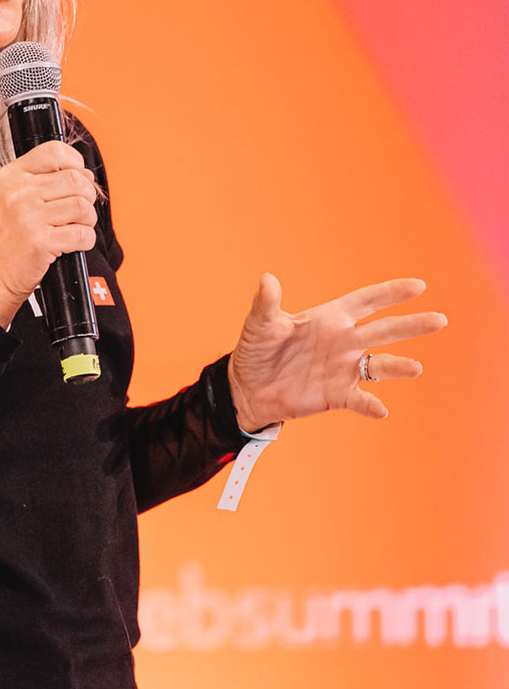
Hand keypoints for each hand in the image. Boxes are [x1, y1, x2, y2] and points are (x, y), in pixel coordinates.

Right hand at [0, 141, 96, 327]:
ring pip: (82, 206)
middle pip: (76, 180)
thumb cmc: (0, 242)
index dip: (75, 163)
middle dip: (87, 196)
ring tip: (73, 228)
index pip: (54, 151)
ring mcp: (28, 217)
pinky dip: (85, 241)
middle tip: (78, 211)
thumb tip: (86, 175)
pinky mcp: (40, 242)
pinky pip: (82, 234)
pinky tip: (71, 244)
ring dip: (87, 220)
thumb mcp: (10, 199)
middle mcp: (19, 193)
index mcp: (11, 176)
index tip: (78, 177)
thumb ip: (44, 182)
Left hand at [228, 274, 446, 432]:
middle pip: (385, 330)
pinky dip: (371, 405)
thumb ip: (267, 304)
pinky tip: (380, 410)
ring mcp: (343, 369)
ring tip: (415, 368)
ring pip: (380, 364)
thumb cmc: (255, 351)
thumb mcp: (260, 325)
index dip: (391, 292)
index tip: (418, 286)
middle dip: (411, 325)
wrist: (248, 389)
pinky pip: (360, 400)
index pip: (367, 301)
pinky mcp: (337, 395)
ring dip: (398, 366)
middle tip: (440, 320)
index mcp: (330, 318)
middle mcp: (344, 341)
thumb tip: (268, 279)